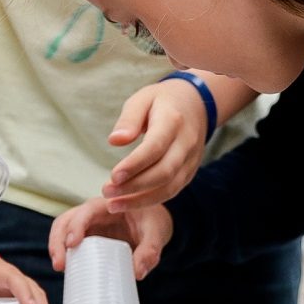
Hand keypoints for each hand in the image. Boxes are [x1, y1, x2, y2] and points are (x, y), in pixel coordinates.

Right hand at [49, 196, 172, 279]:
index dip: (77, 225)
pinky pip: (67, 242)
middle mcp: (92, 213)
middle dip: (58, 240)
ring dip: (56, 247)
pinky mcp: (85, 238)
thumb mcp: (156, 234)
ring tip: (60, 268)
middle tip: (60, 264)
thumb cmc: (153, 222)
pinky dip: (63, 254)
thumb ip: (150, 251)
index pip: (86, 211)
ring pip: (62, 230)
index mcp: (108, 205)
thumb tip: (138, 273)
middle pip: (66, 220)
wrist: (152, 224)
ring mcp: (86, 225)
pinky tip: (66, 270)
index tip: (73, 244)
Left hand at [100, 79, 209, 210]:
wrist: (196, 104)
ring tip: (113, 204)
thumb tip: (114, 141)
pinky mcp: (190, 171)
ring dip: (141, 200)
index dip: (135, 164)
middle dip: (135, 186)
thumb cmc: (161, 101)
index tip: (113, 176)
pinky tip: (129, 203)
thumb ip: (129, 119)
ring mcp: (191, 159)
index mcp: (173, 121)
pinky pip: (172, 190)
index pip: (156, 146)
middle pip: (164, 172)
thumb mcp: (142, 99)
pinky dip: (150, 200)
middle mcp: (186, 143)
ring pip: (169, 187)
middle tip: (107, 192)